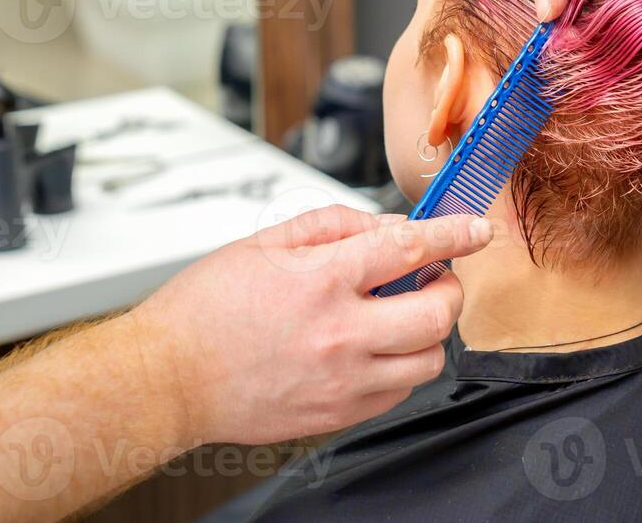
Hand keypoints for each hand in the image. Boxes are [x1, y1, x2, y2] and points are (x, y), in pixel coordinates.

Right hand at [130, 205, 490, 444]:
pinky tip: (371, 348)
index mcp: (321, 279)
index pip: (410, 248)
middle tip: (433, 277)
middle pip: (436, 314)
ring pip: (427, 361)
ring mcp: (342, 381)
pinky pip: (396, 393)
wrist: (166, 379)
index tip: (474, 230)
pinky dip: (399, 367)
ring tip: (398, 316)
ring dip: (426, 333)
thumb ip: (330, 226)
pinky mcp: (336, 416)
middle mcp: (340, 333)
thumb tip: (382, 226)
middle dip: (447, 289)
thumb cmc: (203, 310)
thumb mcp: (262, 242)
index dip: (454, 236)